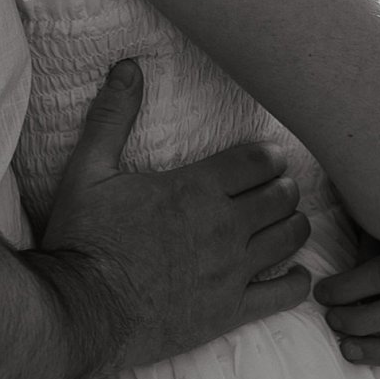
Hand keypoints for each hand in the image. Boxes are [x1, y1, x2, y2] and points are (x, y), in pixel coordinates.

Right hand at [40, 58, 312, 376]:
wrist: (82, 311)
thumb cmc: (83, 238)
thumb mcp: (87, 170)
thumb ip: (112, 117)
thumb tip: (128, 67)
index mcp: (195, 189)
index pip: (257, 161)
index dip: (268, 156)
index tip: (266, 158)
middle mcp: (224, 227)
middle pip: (281, 197)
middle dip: (283, 187)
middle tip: (275, 188)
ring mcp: (232, 271)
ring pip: (289, 239)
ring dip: (293, 224)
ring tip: (283, 221)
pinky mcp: (231, 311)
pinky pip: (285, 294)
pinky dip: (297, 281)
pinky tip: (292, 274)